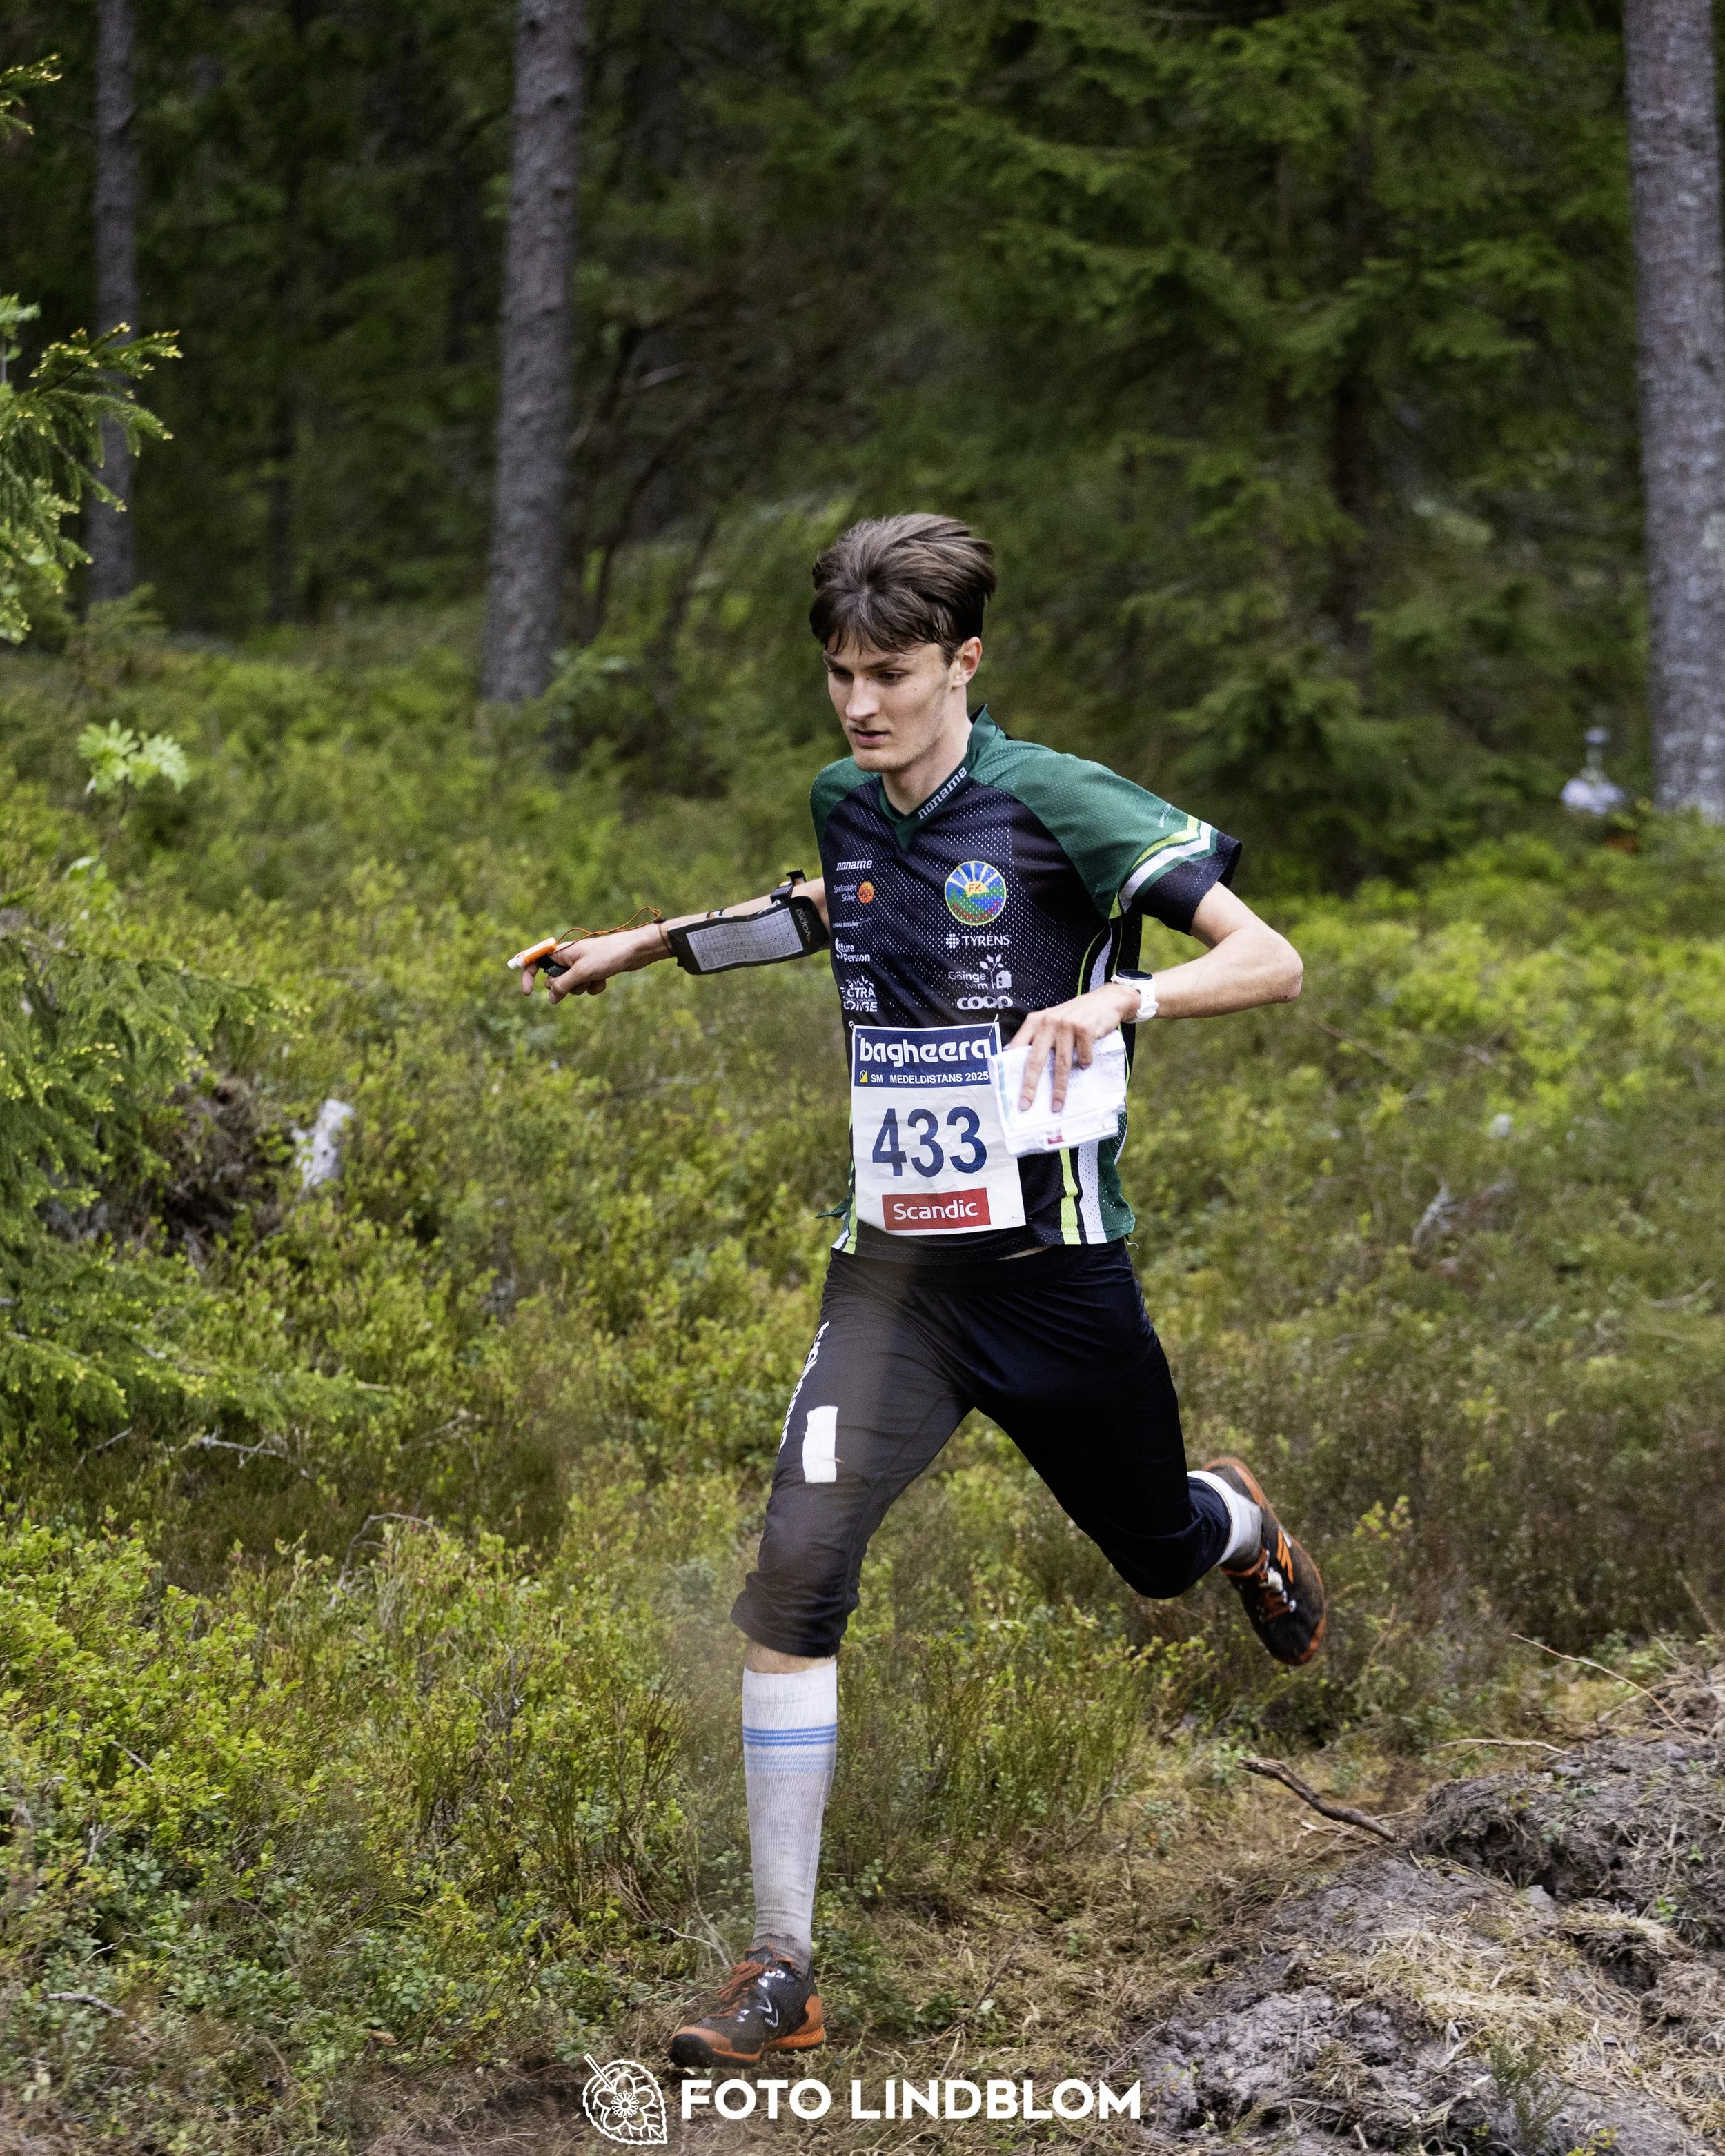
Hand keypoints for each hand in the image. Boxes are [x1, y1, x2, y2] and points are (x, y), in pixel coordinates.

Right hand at [521, 922, 662, 1002]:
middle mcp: (568, 957)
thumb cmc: (607, 956)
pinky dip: (594, 986)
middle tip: (579, 978)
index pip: (535, 961)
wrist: (635, 951)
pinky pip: (586, 986)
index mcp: (561, 951)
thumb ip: (563, 985)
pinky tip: (604, 979)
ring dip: (581, 987)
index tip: (527, 993)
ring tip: (595, 977)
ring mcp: (581, 965)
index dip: (528, 976)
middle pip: (553, 979)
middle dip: (564, 986)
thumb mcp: (581, 973)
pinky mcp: (593, 972)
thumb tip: (551, 998)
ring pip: (571, 986)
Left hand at [1014, 982, 1138, 1110]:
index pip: (1018, 1048)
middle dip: (1030, 1086)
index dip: (1012, 1069)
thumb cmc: (1076, 1016)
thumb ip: (1039, 1038)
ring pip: (1061, 1064)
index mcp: (1035, 1021)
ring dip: (1059, 1088)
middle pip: (1035, 1060)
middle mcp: (1048, 1022)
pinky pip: (1083, 1057)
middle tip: (1026, 1104)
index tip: (1010, 1088)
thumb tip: (1024, 1068)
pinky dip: (1085, 1064)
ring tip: (1057, 1104)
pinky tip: (1087, 1064)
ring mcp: (1067, 1025)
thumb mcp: (1052, 1021)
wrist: (1106, 1000)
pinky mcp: (1085, 1029)